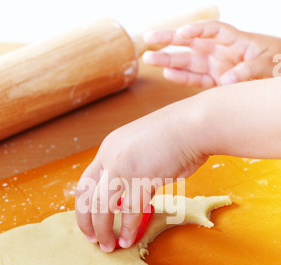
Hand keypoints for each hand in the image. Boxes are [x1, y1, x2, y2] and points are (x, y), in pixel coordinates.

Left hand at [75, 100, 207, 251]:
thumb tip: (126, 197)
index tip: (88, 222)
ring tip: (108, 246)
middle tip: (92, 239)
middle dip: (87, 222)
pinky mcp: (143, 178)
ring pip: (103, 207)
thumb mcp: (140, 148)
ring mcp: (124, 167)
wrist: (194, 125)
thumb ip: (129, 170)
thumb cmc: (174, 137)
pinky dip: (128, 229)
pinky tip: (128, 240)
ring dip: (104, 230)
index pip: (85, 182)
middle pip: (87, 196)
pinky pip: (131, 212)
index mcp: (108, 149)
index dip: (84, 206)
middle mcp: (110, 157)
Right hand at [143, 20, 280, 87]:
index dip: (196, 30)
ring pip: (188, 62)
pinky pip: (195, 81)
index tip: (182, 33)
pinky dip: (182, 78)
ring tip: (148, 58)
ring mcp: (216, 68)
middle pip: (192, 43)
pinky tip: (167, 74)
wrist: (278, 82)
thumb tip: (226, 80)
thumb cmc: (277, 66)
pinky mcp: (215, 83)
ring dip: (168, 61)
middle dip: (170, 40)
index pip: (211, 30)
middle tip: (148, 38)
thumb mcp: (267, 65)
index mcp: (236, 40)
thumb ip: (248, 71)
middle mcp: (222, 52)